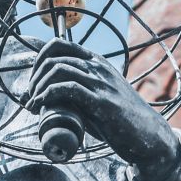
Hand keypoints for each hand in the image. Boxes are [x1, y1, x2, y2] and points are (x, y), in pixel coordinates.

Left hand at [25, 39, 180, 180]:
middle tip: (30, 96)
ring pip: (57, 69)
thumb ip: (75, 93)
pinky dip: (46, 95)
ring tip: (33, 104)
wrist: (150, 136)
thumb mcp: (96, 99)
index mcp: (97, 62)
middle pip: (54, 55)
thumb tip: (45, 96)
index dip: (38, 59)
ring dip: (37, 86)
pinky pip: (67, 88)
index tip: (33, 81)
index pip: (59, 44)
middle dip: (34, 76)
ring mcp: (101, 82)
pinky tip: (40, 107)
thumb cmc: (120, 120)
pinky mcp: (102, 101)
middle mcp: (98, 67)